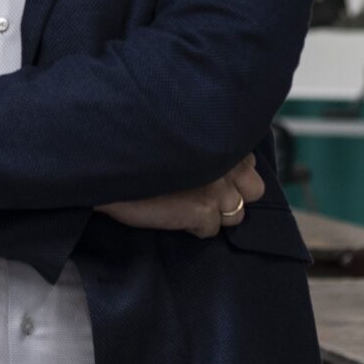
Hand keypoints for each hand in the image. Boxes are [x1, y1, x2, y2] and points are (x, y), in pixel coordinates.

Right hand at [96, 154, 265, 237]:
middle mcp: (228, 160)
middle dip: (234, 194)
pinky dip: (193, 227)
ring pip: (235, 215)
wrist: (109, 161)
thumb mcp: (181, 133)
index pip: (250, 163)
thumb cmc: (141, 143)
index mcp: (224, 137)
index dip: (232, 172)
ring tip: (188, 205)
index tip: (213, 173)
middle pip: (254, 191)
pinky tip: (174, 214)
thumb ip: (206, 143)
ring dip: (214, 213)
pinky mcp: (203, 210)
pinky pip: (210, 230)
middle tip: (207, 193)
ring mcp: (219, 186)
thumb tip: (221, 161)